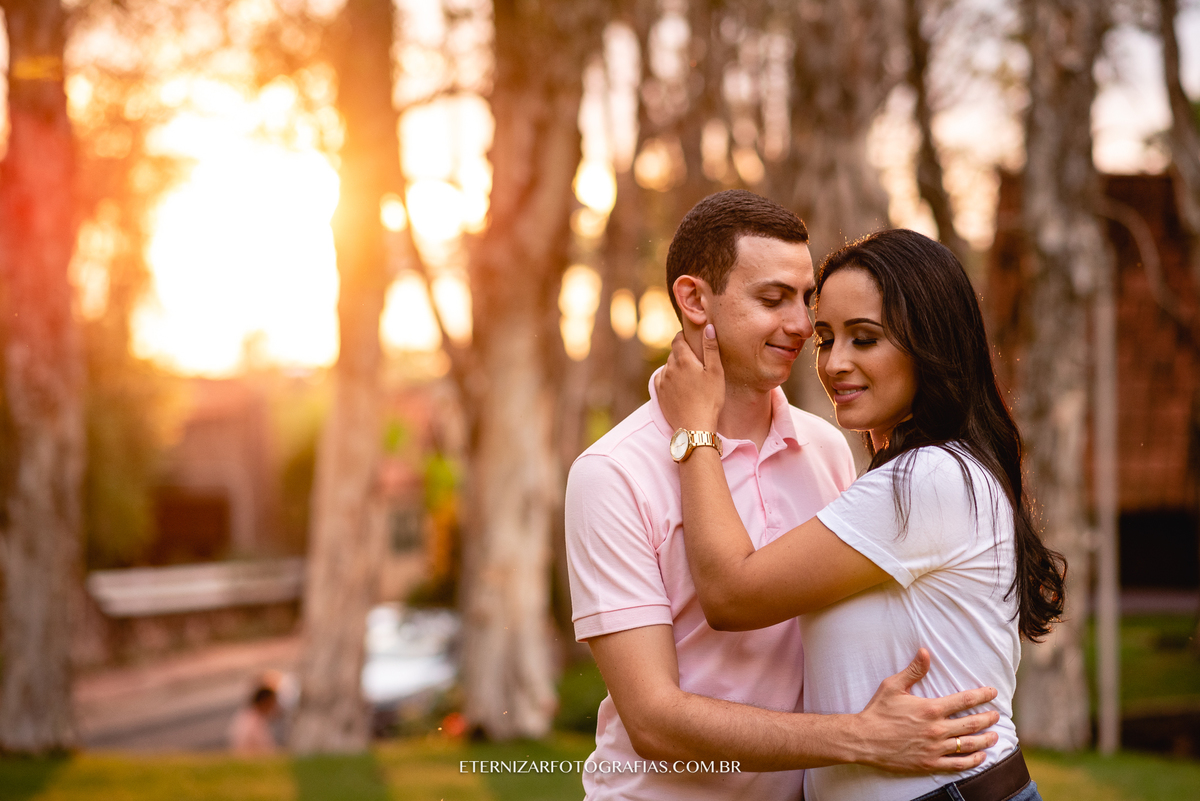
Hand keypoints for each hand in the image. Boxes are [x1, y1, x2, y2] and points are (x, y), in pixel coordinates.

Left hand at [655, 324, 724, 431]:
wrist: (694, 426)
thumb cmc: (710, 399)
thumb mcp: (715, 372)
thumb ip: (711, 348)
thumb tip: (708, 327)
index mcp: (683, 360)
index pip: (677, 340)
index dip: (682, 337)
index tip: (689, 338)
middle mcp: (669, 368)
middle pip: (673, 353)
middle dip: (681, 352)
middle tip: (693, 358)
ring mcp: (662, 382)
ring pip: (667, 366)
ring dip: (675, 366)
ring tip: (687, 374)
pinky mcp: (659, 394)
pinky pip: (661, 379)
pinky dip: (668, 377)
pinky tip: (676, 382)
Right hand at [850, 649, 1000, 773]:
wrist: (864, 739)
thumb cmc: (878, 711)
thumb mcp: (893, 686)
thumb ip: (913, 670)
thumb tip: (925, 651)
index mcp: (931, 708)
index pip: (964, 700)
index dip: (982, 696)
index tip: (993, 693)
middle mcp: (937, 729)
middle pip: (972, 723)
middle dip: (988, 719)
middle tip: (996, 716)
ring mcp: (935, 748)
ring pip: (969, 745)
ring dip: (986, 740)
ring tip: (995, 736)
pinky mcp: (930, 763)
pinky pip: (958, 764)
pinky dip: (973, 760)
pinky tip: (981, 756)